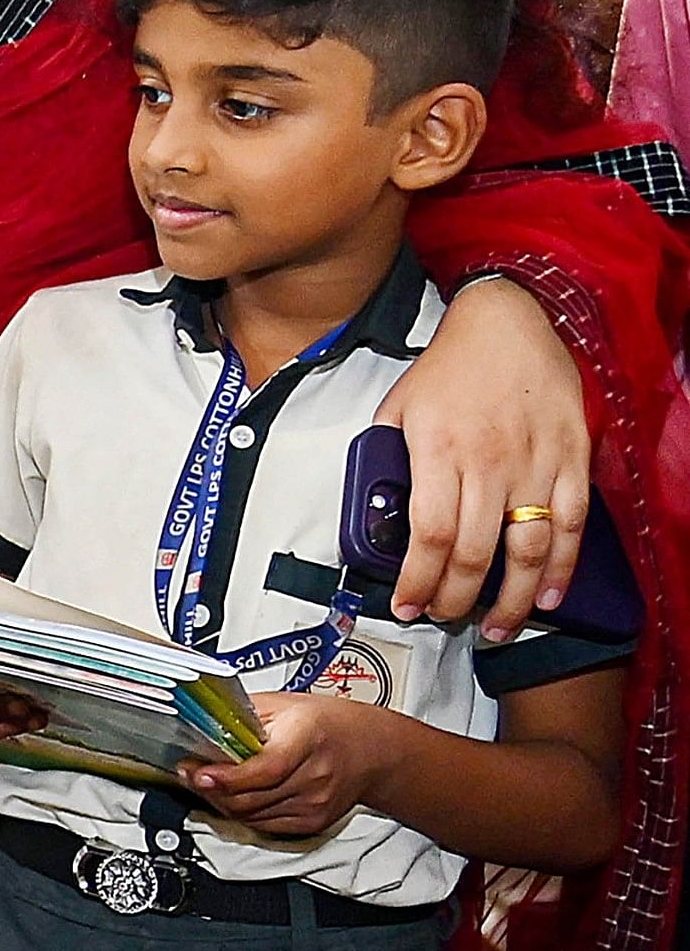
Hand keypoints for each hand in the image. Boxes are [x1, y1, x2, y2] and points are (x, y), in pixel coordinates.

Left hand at [183, 689, 394, 838]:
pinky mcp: (312, 822)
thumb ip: (242, 716)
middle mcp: (314, 775)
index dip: (227, 777)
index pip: (265, 769)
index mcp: (307, 737)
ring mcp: (315, 804)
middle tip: (189, 773)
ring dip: (221, 801)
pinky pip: (262, 825)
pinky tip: (234, 794)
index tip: (197, 773)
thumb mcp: (282, 704)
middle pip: (251, 798)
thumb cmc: (327, 723)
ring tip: (208, 781)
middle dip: (210, 789)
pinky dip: (241, 812)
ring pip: (250, 815)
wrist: (371, 750)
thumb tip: (201, 722)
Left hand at [378, 275, 588, 637]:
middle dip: (456, 598)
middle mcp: (487, 462)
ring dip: (511, 599)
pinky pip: (570, 525)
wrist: (506, 323)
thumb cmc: (448, 368)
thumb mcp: (397, 408)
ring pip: (525, 549)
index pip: (427, 534)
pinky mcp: (571, 459)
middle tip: (444, 617)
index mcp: (437, 450)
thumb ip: (388, 460)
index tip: (406, 604)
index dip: (417, 580)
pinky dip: (561, 567)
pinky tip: (547, 595)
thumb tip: (378, 508)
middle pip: (474, 552)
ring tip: (496, 627)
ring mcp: (535, 463)